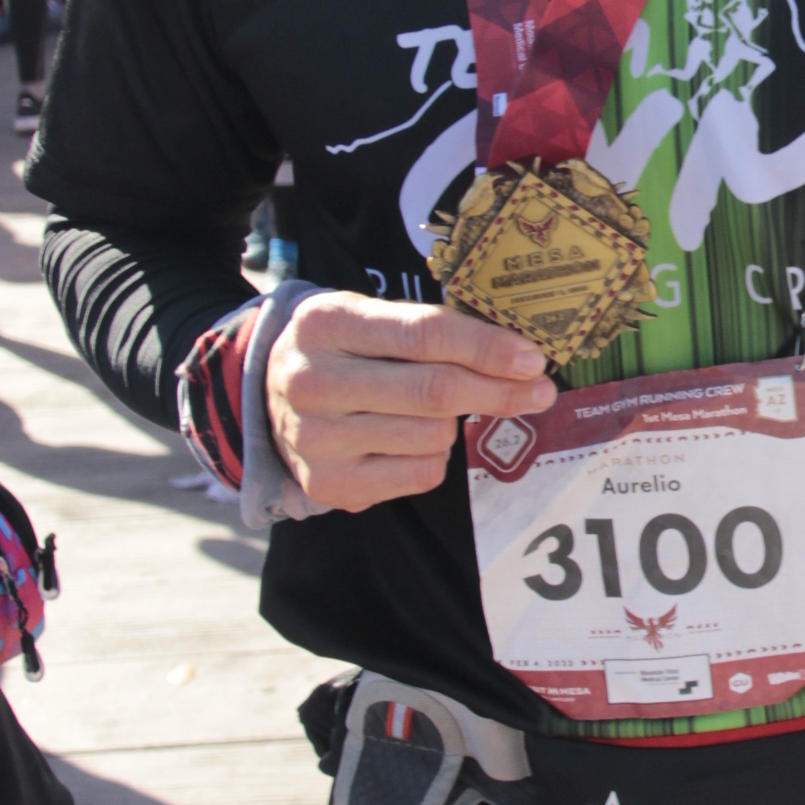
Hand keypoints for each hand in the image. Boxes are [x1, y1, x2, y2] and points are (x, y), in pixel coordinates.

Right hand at [264, 291, 555, 512]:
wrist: (266, 399)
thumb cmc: (341, 352)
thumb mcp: (369, 320)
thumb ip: (432, 330)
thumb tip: (519, 358)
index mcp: (326, 323)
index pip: (425, 334)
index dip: (487, 348)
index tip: (533, 359)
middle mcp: (314, 381)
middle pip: (435, 391)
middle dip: (498, 391)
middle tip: (538, 390)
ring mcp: (317, 439)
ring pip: (433, 435)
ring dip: (452, 424)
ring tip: (427, 411)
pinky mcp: (329, 484)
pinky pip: (421, 474)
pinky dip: (432, 457)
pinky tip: (406, 439)